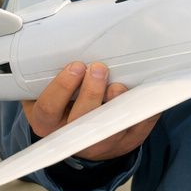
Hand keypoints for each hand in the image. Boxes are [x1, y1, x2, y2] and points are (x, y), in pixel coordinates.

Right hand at [21, 61, 158, 161]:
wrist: (83, 134)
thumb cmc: (64, 104)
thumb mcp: (46, 92)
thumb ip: (50, 75)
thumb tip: (67, 46)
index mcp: (47, 123)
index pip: (48, 108)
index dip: (61, 87)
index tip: (76, 66)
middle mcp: (72, 137)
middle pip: (80, 120)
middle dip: (91, 93)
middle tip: (100, 68)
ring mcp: (101, 144)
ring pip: (110, 130)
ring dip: (117, 104)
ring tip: (120, 85)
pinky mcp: (126, 142)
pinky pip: (138, 128)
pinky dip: (144, 109)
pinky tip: (144, 93)